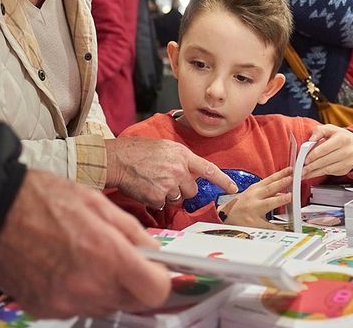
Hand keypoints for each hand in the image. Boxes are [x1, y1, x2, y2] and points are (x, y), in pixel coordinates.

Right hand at [0, 170, 170, 317]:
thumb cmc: (43, 199)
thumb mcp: (98, 203)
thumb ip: (133, 232)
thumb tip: (153, 252)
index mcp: (108, 256)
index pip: (156, 291)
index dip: (160, 279)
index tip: (154, 268)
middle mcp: (89, 287)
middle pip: (132, 302)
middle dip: (134, 282)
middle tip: (120, 257)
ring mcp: (65, 302)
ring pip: (105, 306)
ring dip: (106, 288)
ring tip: (86, 256)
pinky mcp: (44, 309)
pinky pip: (76, 307)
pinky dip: (78, 292)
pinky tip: (64, 266)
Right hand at [105, 137, 237, 208]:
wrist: (118, 159)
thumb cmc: (138, 151)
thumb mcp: (165, 148)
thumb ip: (181, 160)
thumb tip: (189, 173)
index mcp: (182, 155)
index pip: (209, 169)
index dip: (223, 180)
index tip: (233, 188)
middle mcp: (179, 170)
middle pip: (192, 190)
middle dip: (182, 189)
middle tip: (166, 180)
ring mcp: (169, 184)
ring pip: (176, 199)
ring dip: (167, 195)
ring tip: (153, 181)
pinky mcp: (158, 197)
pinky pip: (162, 205)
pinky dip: (155, 200)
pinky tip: (146, 188)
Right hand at [219, 168, 292, 228]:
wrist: (224, 217)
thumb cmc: (239, 205)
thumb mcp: (252, 194)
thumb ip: (267, 193)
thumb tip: (283, 193)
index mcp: (254, 189)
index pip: (269, 179)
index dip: (280, 174)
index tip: (290, 170)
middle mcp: (254, 197)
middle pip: (269, 189)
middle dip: (281, 183)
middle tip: (292, 179)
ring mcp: (254, 209)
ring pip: (268, 204)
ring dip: (279, 199)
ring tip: (289, 196)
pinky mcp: (253, 222)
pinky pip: (267, 225)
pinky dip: (277, 226)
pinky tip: (286, 226)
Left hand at [302, 124, 352, 178]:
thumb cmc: (340, 137)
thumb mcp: (330, 129)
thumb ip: (319, 131)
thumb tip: (309, 140)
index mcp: (342, 139)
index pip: (324, 149)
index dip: (313, 155)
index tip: (304, 159)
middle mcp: (346, 151)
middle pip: (325, 161)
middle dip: (311, 166)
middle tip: (300, 169)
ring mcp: (347, 162)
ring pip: (326, 169)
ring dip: (313, 173)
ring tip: (303, 173)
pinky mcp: (345, 170)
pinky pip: (329, 173)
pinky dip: (319, 174)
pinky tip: (311, 174)